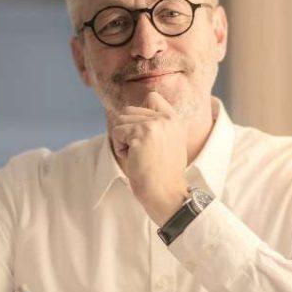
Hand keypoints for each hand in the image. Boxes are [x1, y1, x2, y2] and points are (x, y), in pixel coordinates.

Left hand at [110, 91, 189, 224]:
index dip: (139, 113)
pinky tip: (134, 160)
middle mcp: (166, 118)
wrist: (168, 194)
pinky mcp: (140, 135)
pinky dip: (120, 148)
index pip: (152, 97)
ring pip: (121, 120)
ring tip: (138, 156)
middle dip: (128, 131)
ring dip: (123, 140)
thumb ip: (157, 126)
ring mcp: (153, 125)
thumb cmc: (164, 175)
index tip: (142, 135)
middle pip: (129, 111)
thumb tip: (129, 114)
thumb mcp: (169, 143)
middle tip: (141, 152)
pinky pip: (117, 133)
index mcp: (174, 119)